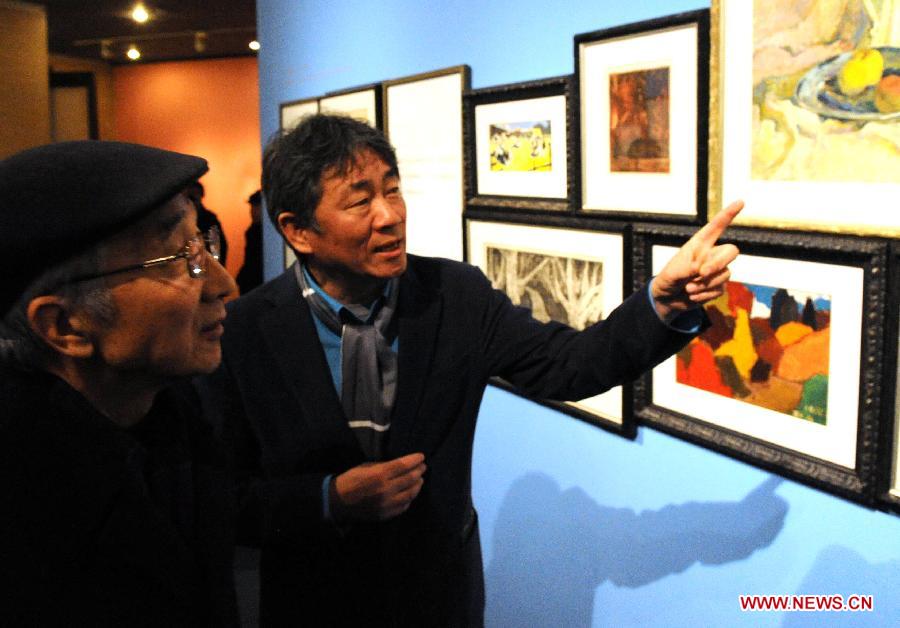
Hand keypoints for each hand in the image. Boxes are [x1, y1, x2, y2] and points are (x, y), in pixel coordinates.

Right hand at [330, 452, 426, 521]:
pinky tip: (411, 493)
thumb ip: (384, 466)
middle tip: (423, 467)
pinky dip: (410, 498)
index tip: (421, 456)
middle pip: (410, 479)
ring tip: (420, 479)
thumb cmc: (351, 480)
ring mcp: (387, 504)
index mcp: (379, 475)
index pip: (403, 465)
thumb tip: (401, 465)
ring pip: (410, 494)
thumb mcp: (366, 467)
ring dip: (417, 485)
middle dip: (419, 471)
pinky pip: (404, 506)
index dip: (414, 460)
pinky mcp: (386, 515)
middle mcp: (386, 489)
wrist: (338, 502)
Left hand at [651, 200, 743, 321]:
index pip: (716, 227)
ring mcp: (717, 271)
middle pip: (732, 251)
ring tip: (688, 288)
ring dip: (705, 284)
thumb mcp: (672, 273)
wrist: (666, 299)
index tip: (740, 202)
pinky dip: (704, 295)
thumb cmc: (668, 279)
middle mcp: (711, 255)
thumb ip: (686, 269)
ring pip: (725, 274)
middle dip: (719, 263)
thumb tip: (702, 271)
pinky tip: (692, 295)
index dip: (728, 214)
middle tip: (702, 273)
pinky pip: (719, 290)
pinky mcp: (717, 286)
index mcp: (699, 245)